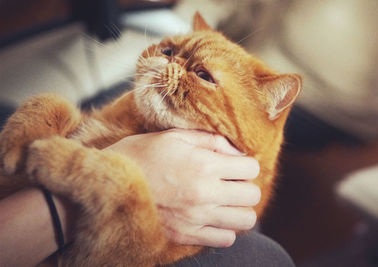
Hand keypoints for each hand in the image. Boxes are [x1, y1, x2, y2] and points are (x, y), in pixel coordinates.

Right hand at [105, 129, 260, 246]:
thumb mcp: (174, 136)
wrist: (107, 184)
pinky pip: (225, 239)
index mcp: (203, 165)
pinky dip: (224, 228)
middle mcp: (204, 194)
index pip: (251, 168)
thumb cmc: (141, 155)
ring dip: (239, 209)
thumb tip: (238, 154)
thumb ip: (211, 141)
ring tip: (224, 201)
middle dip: (245, 186)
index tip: (234, 165)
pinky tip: (211, 217)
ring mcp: (196, 218)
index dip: (245, 164)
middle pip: (252, 196)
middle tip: (230, 182)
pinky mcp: (186, 235)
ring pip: (245, 221)